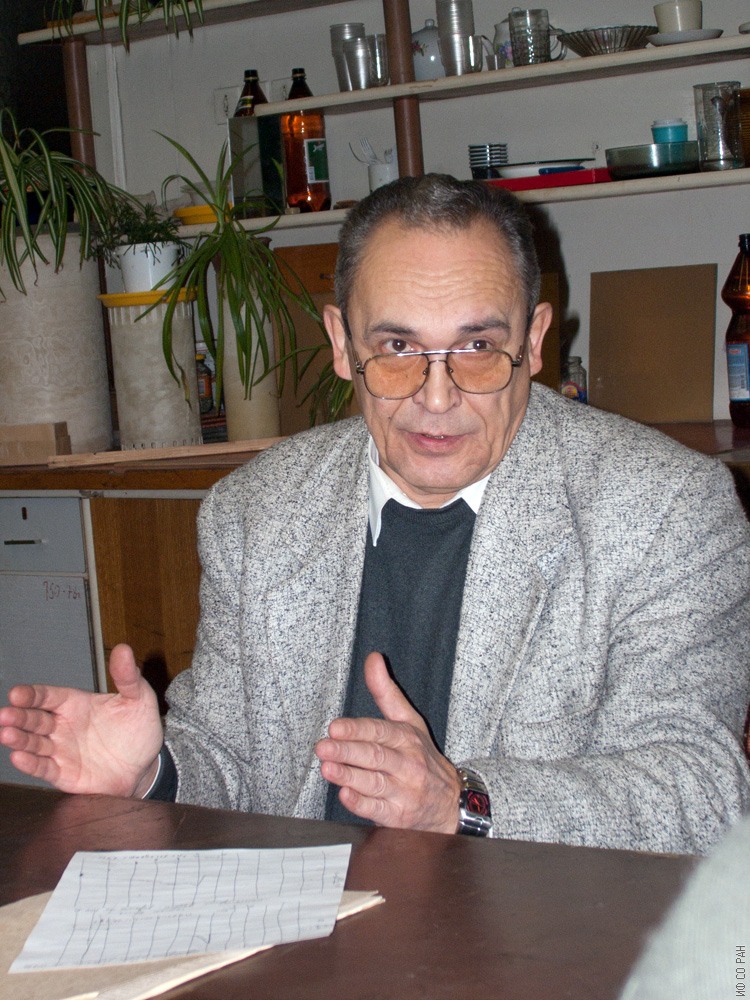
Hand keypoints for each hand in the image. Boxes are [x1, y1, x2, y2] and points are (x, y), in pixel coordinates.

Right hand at [0, 644, 162, 797]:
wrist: (146, 763)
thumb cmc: (138, 728)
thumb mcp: (138, 698)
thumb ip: (128, 676)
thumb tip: (123, 649)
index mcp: (75, 703)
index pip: (47, 696)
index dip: (31, 695)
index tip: (16, 694)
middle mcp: (63, 726)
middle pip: (34, 719)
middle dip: (18, 717)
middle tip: (5, 715)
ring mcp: (62, 750)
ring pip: (34, 743)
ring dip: (19, 739)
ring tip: (6, 734)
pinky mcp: (65, 773)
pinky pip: (44, 768)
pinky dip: (31, 764)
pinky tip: (19, 757)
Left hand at [315, 652, 461, 833]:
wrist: (452, 802)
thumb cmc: (423, 758)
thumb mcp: (409, 721)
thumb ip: (386, 692)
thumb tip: (373, 659)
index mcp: (407, 738)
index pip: (380, 731)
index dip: (357, 729)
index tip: (335, 727)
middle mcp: (407, 764)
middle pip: (375, 756)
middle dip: (347, 752)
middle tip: (323, 747)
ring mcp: (404, 791)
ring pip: (375, 782)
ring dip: (349, 776)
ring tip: (327, 769)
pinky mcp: (399, 815)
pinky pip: (379, 809)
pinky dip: (361, 803)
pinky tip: (345, 795)